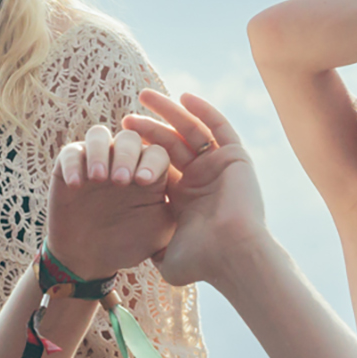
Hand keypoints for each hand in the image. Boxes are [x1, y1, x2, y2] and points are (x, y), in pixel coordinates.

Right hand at [50, 124, 174, 278]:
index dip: (151, 161)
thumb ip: (175, 211)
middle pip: (129, 139)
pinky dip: (74, 164)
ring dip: (101, 152)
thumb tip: (197, 200)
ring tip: (99, 177)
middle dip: (127, 155)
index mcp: (149, 172)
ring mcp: (96, 160)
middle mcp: (123, 160)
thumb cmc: (129, 242)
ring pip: (99, 135)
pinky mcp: (69, 166)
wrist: (90, 257)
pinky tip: (77, 184)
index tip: (145, 182)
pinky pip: (71, 152)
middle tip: (121, 181)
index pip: (156, 152)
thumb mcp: (158, 231)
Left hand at [122, 91, 264, 287]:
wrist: (233, 256)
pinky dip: (204, 110)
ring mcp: (219, 166)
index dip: (141, 151)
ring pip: (192, 130)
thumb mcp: (168, 256)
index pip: (160, 165)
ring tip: (145, 96)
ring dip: (170, 111)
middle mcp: (202, 178)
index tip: (120, 141)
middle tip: (126, 119)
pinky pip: (219, 128)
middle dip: (148, 128)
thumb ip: (152, 249)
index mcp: (186, 197)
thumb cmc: (202, 261)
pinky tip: (184, 97)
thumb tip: (136, 251)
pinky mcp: (236, 158)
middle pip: (172, 143)